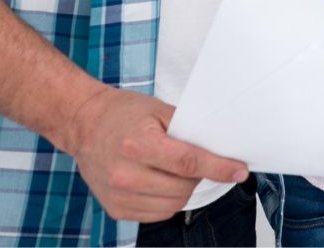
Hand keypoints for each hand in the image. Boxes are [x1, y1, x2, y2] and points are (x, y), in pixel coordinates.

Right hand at [63, 86, 247, 223]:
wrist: (84, 126)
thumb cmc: (122, 114)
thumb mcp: (159, 110)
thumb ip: (188, 130)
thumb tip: (220, 148)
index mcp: (138, 145)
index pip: (188, 163)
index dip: (219, 168)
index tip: (239, 171)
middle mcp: (125, 174)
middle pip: (183, 187)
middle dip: (199, 175)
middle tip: (194, 160)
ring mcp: (118, 195)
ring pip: (174, 204)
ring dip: (184, 189)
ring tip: (174, 169)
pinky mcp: (116, 209)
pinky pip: (157, 214)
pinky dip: (168, 200)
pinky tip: (160, 181)